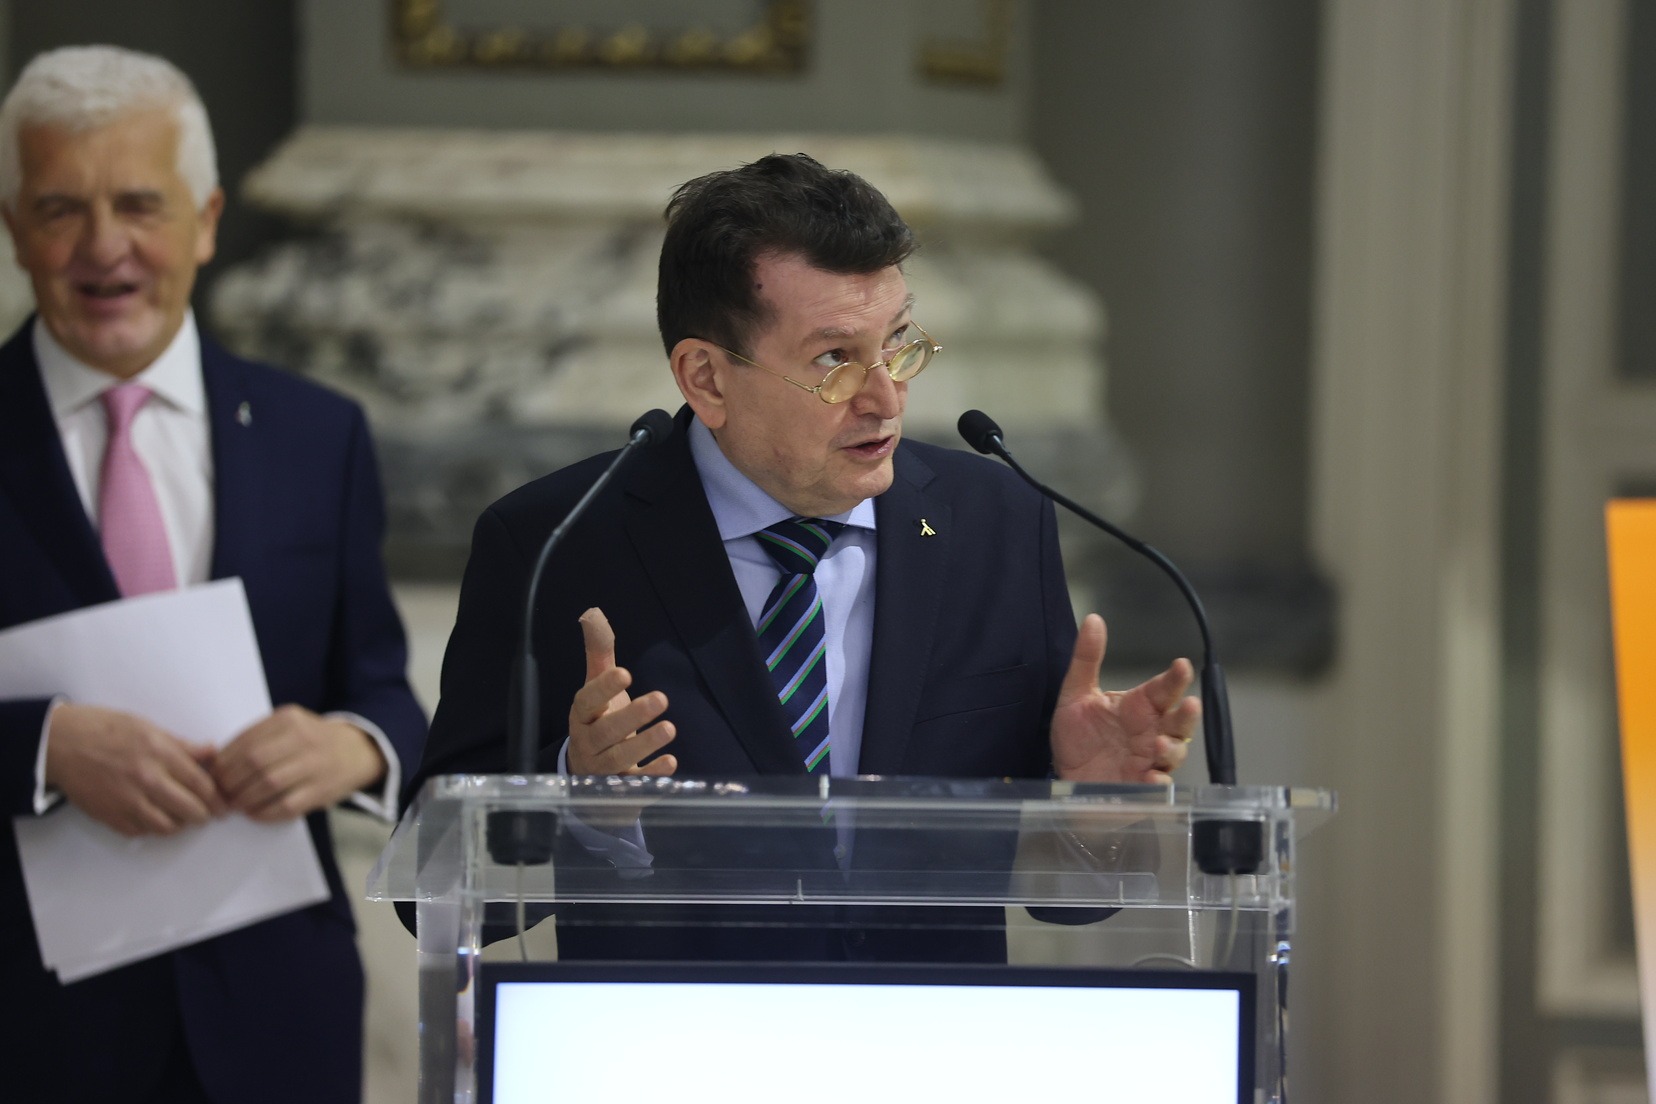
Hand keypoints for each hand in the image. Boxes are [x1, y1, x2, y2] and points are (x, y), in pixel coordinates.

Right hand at [43, 704, 224, 836]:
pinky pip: (140, 832)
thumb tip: (212, 753)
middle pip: (191, 809)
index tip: (224, 804)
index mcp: (160, 753)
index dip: (218, 798)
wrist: (61, 743)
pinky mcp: (109, 816)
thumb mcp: (149, 728)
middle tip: (209, 814)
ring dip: (180, 824)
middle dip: (205, 815)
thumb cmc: (104, 729)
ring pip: (168, 826)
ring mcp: (127, 801)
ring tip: (183, 817)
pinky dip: (152, 828)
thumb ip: (183, 745)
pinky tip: (156, 818)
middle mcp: (147, 779)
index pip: (202, 784)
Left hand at [211, 705, 385, 821]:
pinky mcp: (322, 790)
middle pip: (254, 762)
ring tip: (235, 804)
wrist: (357, 752)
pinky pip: (285, 806)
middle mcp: (303, 738)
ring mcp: (315, 765)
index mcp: (288, 719)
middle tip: (220, 793)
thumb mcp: (288, 726)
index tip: (213, 775)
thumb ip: (256, 737)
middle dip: (230, 782)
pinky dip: (264, 812)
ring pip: (268, 784)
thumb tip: (214, 762)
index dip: (223, 762)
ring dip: (244, 798)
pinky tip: (254, 813)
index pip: (245, 741)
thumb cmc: (312, 740)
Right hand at [566, 608, 676, 775]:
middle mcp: (588, 743)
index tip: (625, 673)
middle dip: (632, 715)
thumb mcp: (598, 692)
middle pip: (606, 731)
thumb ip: (599, 655)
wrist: (590, 776)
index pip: (587, 700)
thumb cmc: (599, 723)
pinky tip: (671, 763)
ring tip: (670, 727)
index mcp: (582, 715)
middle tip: (662, 698)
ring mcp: (603, 769)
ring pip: (620, 758)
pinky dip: (653, 774)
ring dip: (645, 744)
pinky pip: (635, 784)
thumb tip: (593, 615)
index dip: (604, 688)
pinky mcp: (620, 790)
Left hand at [1049, 614, 1199, 783]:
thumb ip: (1086, 659)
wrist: (1065, 779)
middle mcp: (1151, 733)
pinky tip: (1151, 778)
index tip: (1181, 665)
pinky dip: (1157, 783)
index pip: (1163, 689)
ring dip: (1171, 749)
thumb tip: (1094, 619)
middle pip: (1179, 722)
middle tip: (1189, 704)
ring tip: (1159, 745)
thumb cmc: (1078, 738)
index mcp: (1139, 708)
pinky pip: (1157, 786)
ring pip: (1174, 752)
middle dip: (1187, 714)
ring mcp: (1149, 761)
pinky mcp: (1140, 787)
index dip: (1175, 678)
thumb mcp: (1076, 695)